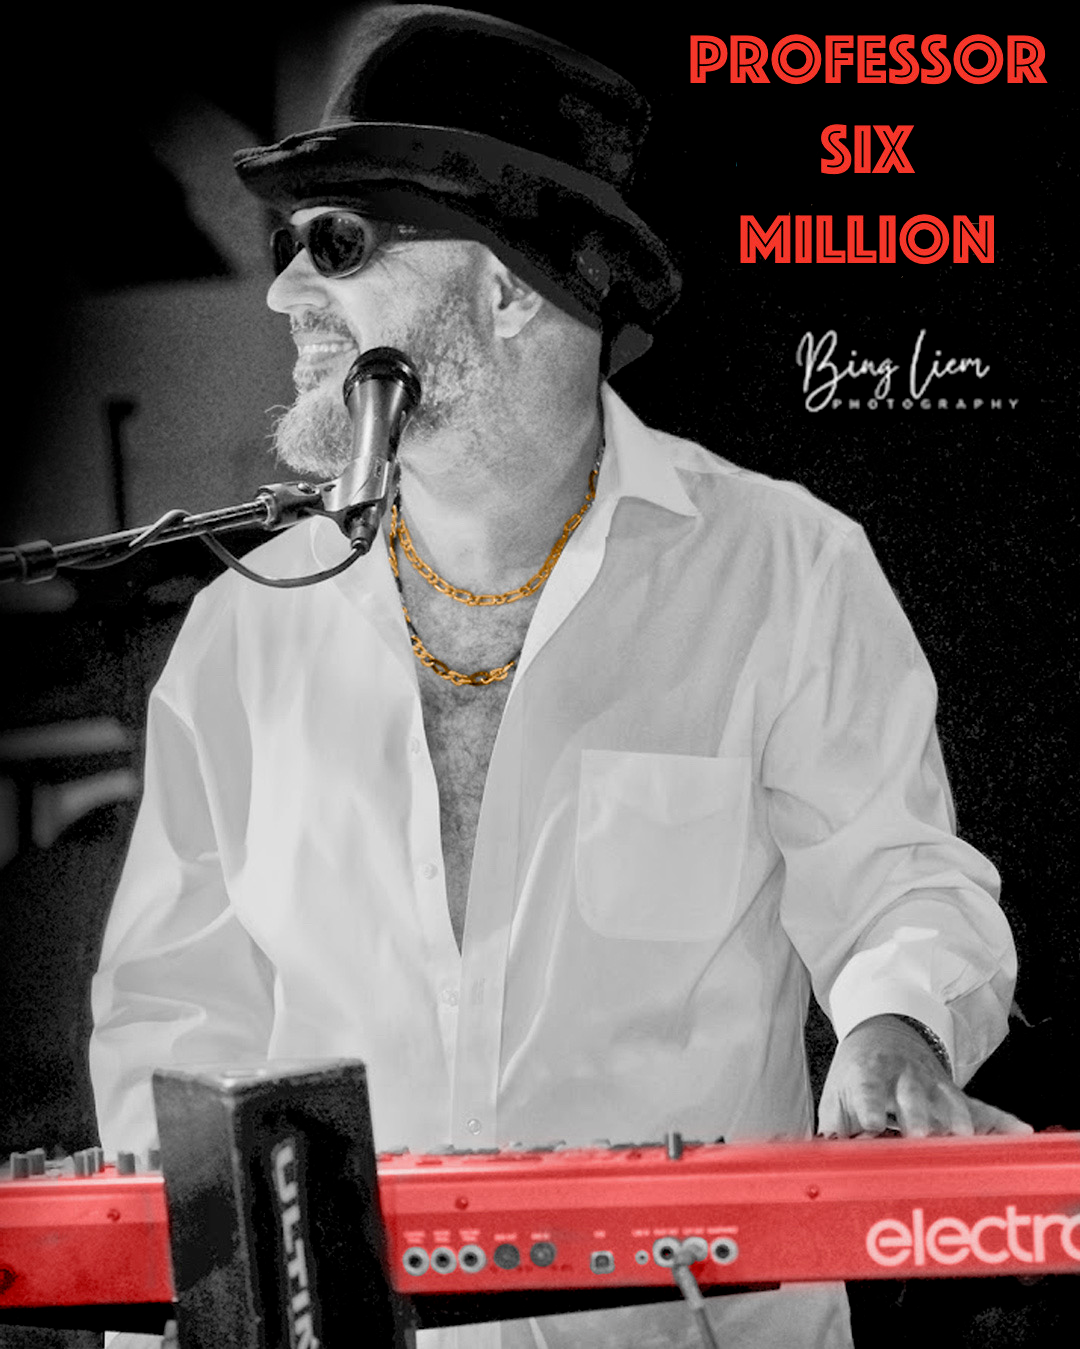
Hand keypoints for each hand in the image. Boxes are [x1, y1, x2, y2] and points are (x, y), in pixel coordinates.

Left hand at [817, 1013, 1031, 1136]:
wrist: (884, 1033)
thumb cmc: (857, 1074)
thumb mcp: (835, 1094)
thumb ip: (833, 1129)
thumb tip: (827, 1162)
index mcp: (869, 1076)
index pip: (869, 1092)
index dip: (872, 1107)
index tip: (874, 1124)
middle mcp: (904, 1080)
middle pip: (915, 1101)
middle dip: (920, 1122)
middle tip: (923, 1141)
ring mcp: (934, 1086)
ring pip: (950, 1105)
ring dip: (958, 1124)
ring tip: (965, 1145)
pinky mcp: (956, 1095)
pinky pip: (983, 1109)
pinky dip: (1002, 1121)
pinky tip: (1021, 1133)